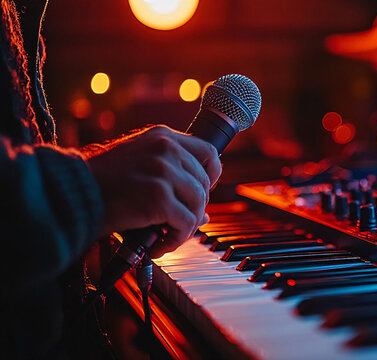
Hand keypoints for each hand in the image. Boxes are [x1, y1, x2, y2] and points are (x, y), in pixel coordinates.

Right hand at [84, 125, 220, 254]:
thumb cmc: (100, 184)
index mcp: (162, 136)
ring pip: (198, 205)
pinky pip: (186, 224)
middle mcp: (166, 148)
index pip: (209, 152)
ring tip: (167, 237)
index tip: (199, 193)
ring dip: (186, 227)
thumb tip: (203, 215)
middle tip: (177, 224)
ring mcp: (163, 171)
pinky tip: (158, 246)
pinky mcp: (158, 197)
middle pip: (205, 183)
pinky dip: (176, 240)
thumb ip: (171, 179)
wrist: (70, 192)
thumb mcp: (139, 165)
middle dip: (195, 208)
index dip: (211, 176)